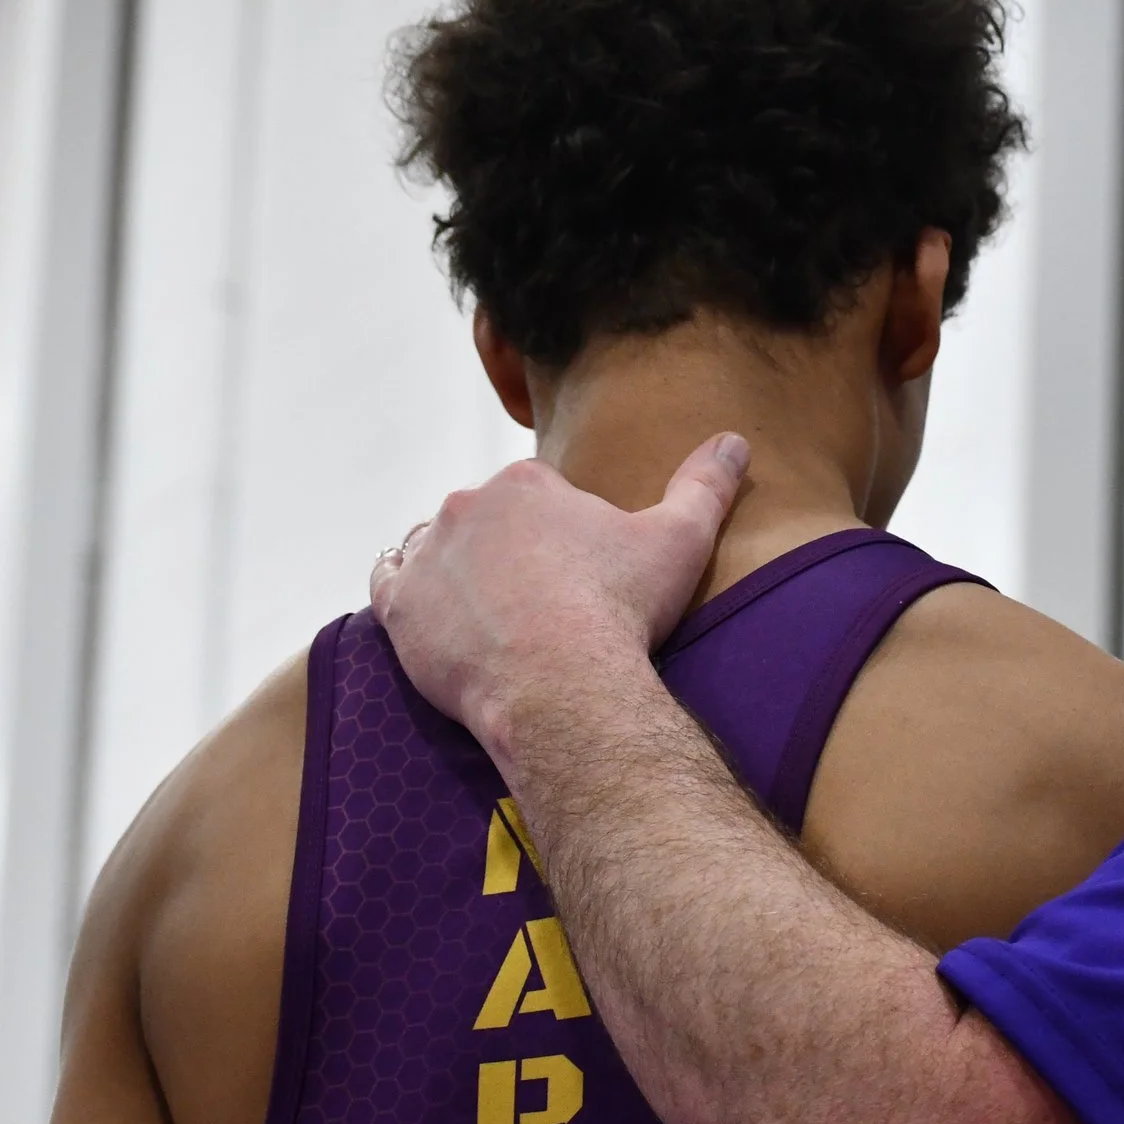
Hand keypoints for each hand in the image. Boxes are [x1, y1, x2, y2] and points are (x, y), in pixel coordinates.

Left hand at [371, 433, 749, 773]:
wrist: (562, 683)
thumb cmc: (621, 611)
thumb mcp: (679, 541)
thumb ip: (705, 484)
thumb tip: (736, 441)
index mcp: (527, 482)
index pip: (536, 494)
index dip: (559, 533)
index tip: (578, 573)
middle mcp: (467, 505)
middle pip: (484, 520)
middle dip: (508, 551)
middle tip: (541, 602)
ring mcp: (427, 555)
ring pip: (435, 549)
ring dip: (456, 569)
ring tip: (491, 613)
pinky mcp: (398, 607)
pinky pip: (388, 584)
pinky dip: (407, 593)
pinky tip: (432, 614)